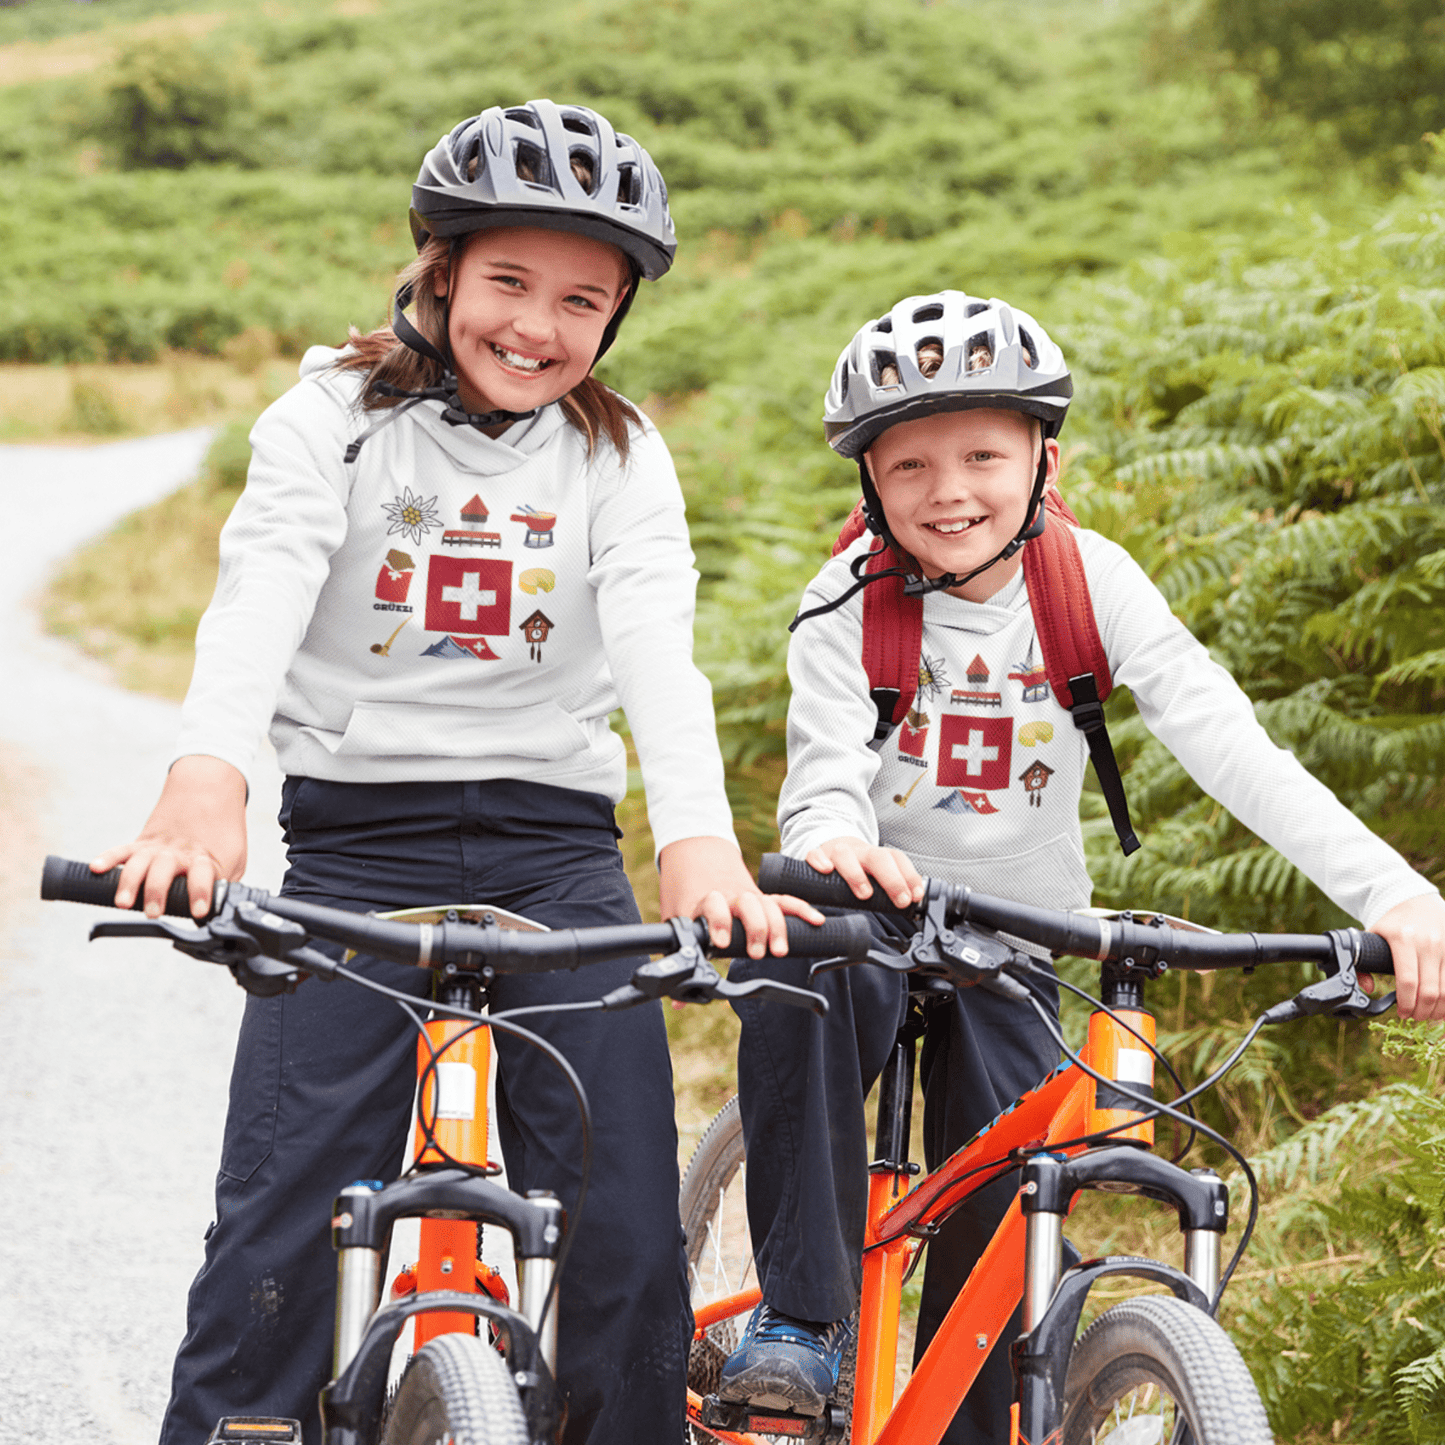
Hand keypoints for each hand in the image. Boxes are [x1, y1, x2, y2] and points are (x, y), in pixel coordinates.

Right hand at [89, 755, 248, 918]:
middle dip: (156, 891)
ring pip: (140, 862)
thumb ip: (224, 885)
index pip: (203, 875)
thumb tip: (218, 913)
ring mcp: (158, 846)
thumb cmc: (222, 831)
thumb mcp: (234, 859)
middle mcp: (178, 852)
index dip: (200, 892)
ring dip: (130, 883)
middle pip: (164, 869)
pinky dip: (107, 858)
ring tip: (123, 902)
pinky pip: (122, 850)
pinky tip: (96, 868)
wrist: (208, 790)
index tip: (198, 911)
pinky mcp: (143, 842)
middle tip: (153, 911)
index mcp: (205, 857)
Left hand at [657, 836, 823, 958]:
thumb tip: (677, 1004)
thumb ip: (679, 959)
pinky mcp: (763, 898)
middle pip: (748, 904)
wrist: (696, 858)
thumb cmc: (686, 897)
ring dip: (777, 926)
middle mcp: (730, 896)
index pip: (713, 904)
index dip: (719, 921)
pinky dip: (801, 909)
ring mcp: (748, 896)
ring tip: (780, 950)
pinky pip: (784, 900)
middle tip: (758, 952)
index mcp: (705, 901)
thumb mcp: (675, 923)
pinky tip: (816, 921)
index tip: (722, 942)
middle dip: (756, 928)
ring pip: (768, 904)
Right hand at [804, 836, 923, 909]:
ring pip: (845, 855)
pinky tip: (826, 870)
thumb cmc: (858, 866)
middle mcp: (859, 852)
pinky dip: (819, 861)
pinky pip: (815, 854)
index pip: (897, 859)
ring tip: (865, 894)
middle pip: (877, 857)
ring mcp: (837, 852)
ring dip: (857, 874)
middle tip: (900, 900)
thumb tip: (915, 902)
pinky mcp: (817, 855)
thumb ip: (893, 887)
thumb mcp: (877, 873)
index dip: (909, 876)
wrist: (833, 846)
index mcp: (877, 855)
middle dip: (892, 879)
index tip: (915, 896)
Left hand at [1368, 893, 1444, 1021]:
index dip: (1406, 1003)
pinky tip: (1443, 1005)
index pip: (1408, 981)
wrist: (1414, 898)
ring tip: (1429, 1014)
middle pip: (1430, 990)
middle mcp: (1427, 943)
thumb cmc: (1390, 922)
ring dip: (1439, 1009)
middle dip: (1422, 1011)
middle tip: (1415, 1017)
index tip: (1402, 1013)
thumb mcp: (1370, 936)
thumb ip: (1363, 964)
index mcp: (1402, 939)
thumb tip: (1369, 988)